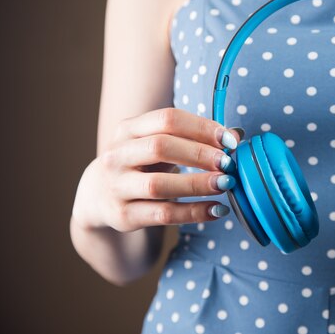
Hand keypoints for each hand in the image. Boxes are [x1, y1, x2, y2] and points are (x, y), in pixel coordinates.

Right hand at [72, 108, 242, 232]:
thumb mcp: (159, 145)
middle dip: (199, 154)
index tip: (229, 140)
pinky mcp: (122, 216)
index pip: (167, 119)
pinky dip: (194, 213)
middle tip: (228, 163)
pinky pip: (163, 214)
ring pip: (159, 185)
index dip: (201, 127)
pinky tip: (217, 209)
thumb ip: (195, 138)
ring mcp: (116, 186)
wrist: (97, 198)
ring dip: (197, 184)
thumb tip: (237, 134)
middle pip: (160, 147)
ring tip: (226, 183)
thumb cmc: (141, 164)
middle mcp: (118, 155)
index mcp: (128, 130)